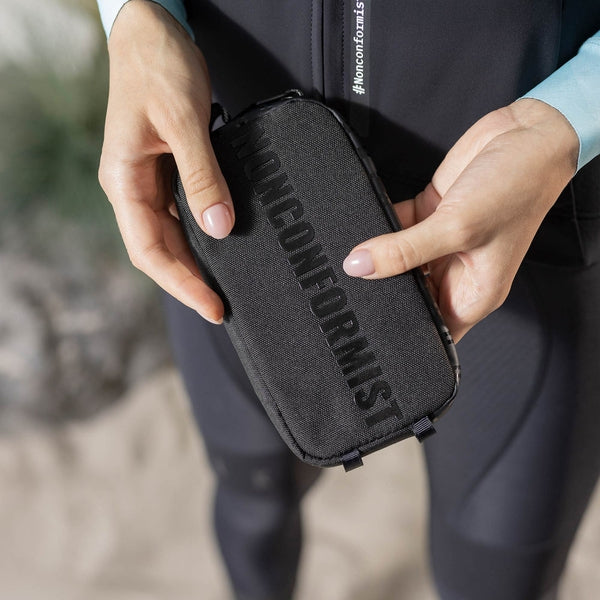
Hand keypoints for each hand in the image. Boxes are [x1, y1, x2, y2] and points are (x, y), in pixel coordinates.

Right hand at [98, 0, 232, 323]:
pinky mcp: (165, 171)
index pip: (149, 250)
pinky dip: (198, 236)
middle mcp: (132, 188)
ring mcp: (147, 181)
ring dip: (193, 264)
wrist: (151, 31)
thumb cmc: (158, 68)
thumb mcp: (184, 122)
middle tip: (222, 305)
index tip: (212, 306)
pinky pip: (179, 214)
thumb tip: (220, 227)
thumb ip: (203, 177)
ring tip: (222, 286)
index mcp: (125, 181)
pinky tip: (218, 247)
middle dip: (189, 281)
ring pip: (169, 236)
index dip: (181, 283)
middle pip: (158, 250)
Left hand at [342, 99, 578, 341]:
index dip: (405, 334)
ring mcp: (441, 242)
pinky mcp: (431, 214)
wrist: (527, 135)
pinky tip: (364, 225)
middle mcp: (457, 271)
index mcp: (474, 293)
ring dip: (377, 257)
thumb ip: (404, 250)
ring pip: (398, 260)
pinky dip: (379, 226)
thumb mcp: (458, 227)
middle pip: (409, 294)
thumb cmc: (518, 189)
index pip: (433, 330)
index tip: (372, 327)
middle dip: (384, 292)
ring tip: (353, 256)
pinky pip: (396, 228)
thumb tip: (360, 266)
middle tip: (354, 288)